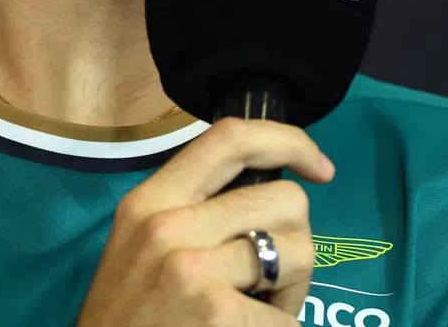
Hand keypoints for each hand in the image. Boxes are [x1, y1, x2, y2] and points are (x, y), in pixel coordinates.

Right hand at [76, 116, 333, 324]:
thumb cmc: (129, 317)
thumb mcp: (139, 243)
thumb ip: (189, 208)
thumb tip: (263, 187)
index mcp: (151, 199)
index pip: (230, 138)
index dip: (288, 141)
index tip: (318, 166)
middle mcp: (169, 225)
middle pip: (285, 199)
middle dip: (296, 238)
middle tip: (270, 277)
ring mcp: (195, 272)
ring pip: (301, 251)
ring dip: (294, 287)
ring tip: (259, 309)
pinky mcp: (220, 316)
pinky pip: (290, 317)